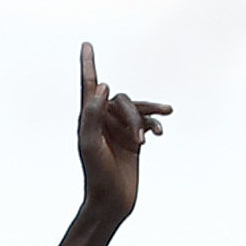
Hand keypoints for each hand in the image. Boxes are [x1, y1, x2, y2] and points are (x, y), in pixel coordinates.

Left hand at [75, 43, 170, 218]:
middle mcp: (103, 120)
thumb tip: (103, 85)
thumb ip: (93, 114)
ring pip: (137, 110)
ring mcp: (119, 129)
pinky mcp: (133, 140)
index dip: (88, 65)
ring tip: (149, 137)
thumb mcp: (90, 144)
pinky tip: (159, 134)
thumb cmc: (96, 174)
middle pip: (122, 101)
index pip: (89, 85)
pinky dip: (154, 125)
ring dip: (146, 120)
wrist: (111, 200)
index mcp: (88, 118)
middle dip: (132, 117)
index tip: (86, 45)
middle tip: (138, 140)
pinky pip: (147, 123)